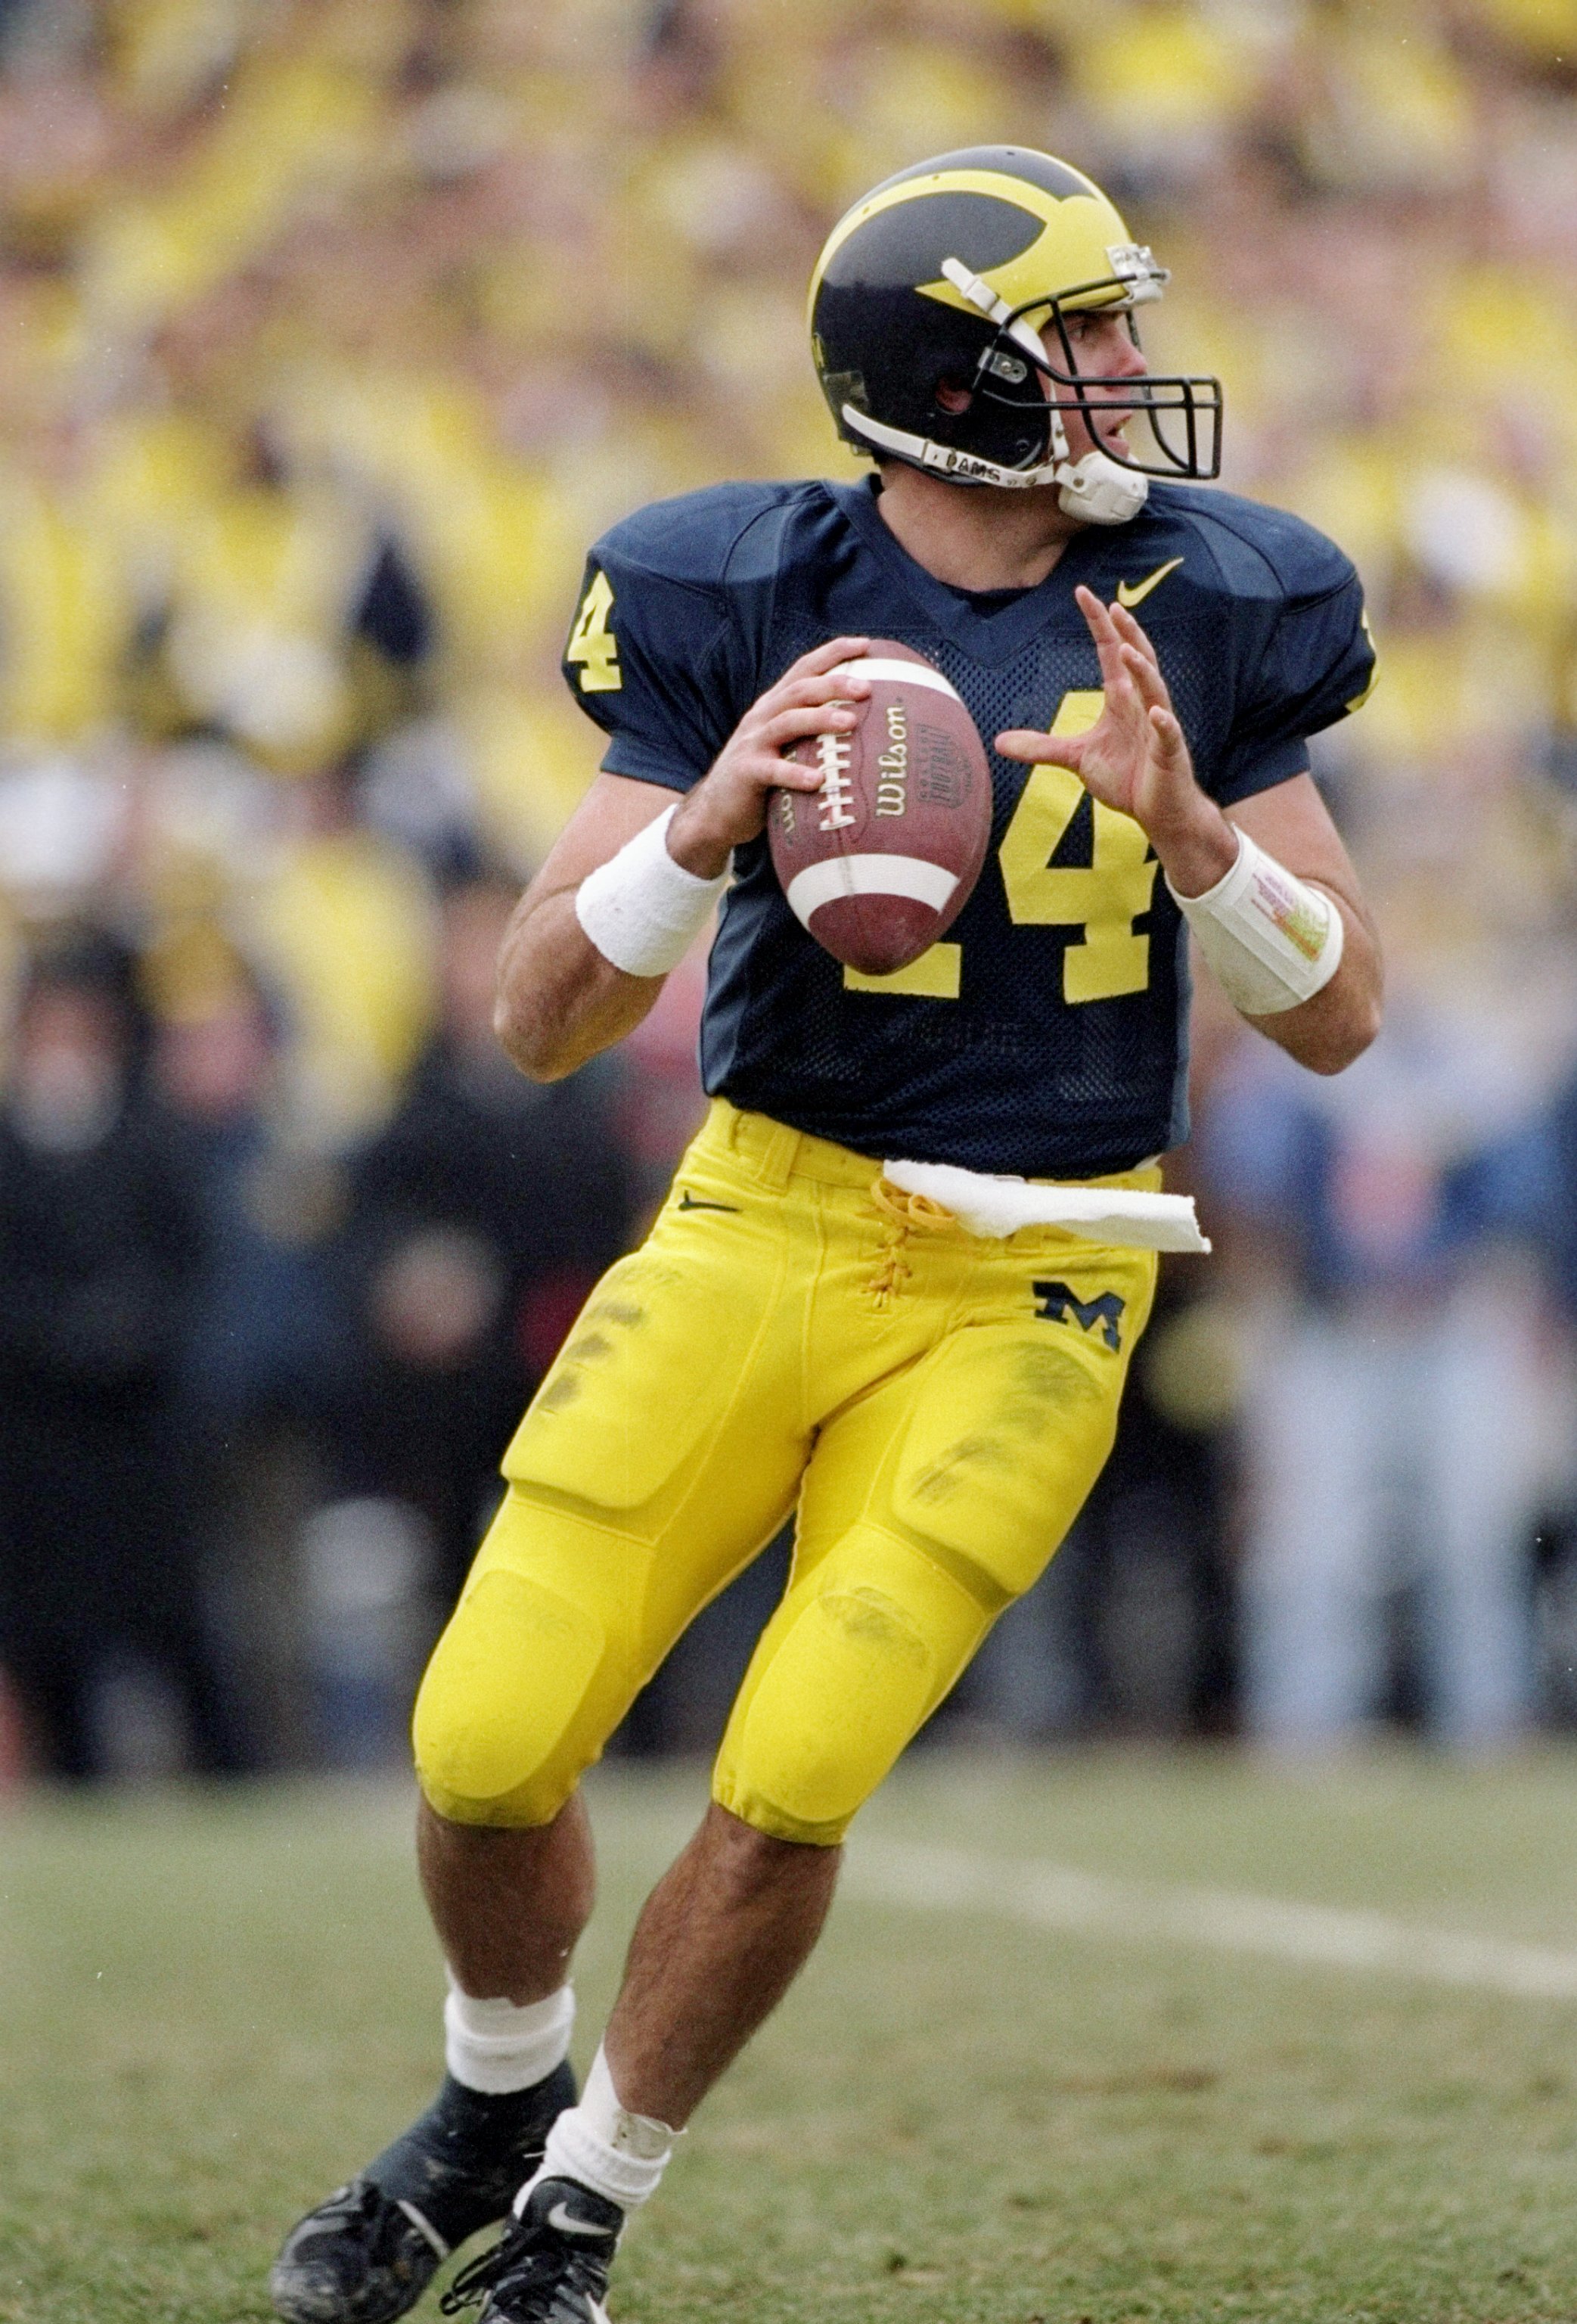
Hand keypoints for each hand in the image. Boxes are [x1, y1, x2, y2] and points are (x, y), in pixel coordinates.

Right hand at [667, 637, 870, 879]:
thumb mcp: (786, 746)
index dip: (833, 653)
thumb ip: (813, 732)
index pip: (804, 669)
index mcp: (775, 706)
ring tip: (849, 722)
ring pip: (787, 722)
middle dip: (833, 684)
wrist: (715, 811)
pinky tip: (818, 780)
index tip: (865, 645)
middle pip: (799, 690)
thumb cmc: (764, 779)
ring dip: (819, 719)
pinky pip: (772, 771)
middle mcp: (763, 717)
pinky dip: (794, 773)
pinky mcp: (746, 773)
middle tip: (867, 688)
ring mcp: (752, 743)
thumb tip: (867, 728)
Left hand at [995, 587, 1236, 895]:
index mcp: (1122, 699)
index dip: (1098, 623)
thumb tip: (1000, 743)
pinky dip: (1164, 723)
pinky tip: (1157, 713)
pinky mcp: (1169, 753)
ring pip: (1155, 690)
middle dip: (1126, 632)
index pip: (1110, 652)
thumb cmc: (1127, 778)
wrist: (1160, 811)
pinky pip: (1169, 734)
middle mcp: (1143, 704)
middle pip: (1137, 659)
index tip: (1083, 593)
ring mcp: (1159, 727)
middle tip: (1111, 606)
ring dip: (1142, 670)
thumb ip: (1042, 748)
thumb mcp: (1077, 759)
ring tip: (1126, 650)